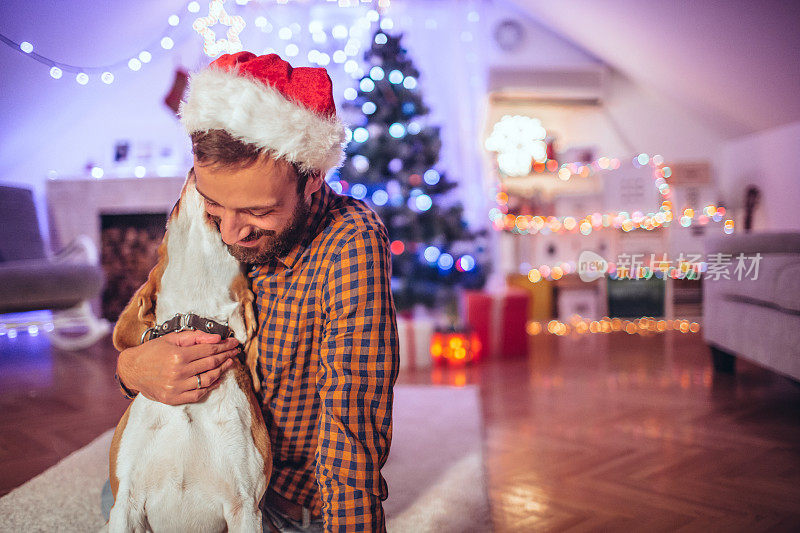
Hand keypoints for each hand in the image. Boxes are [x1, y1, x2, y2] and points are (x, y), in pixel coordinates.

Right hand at [116, 330, 239, 404]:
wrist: (132, 369)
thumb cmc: (152, 351)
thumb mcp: (172, 338)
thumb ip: (195, 337)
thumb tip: (217, 338)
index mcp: (178, 355)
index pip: (209, 350)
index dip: (224, 346)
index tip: (234, 342)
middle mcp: (178, 372)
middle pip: (211, 364)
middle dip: (227, 356)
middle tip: (235, 351)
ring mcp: (177, 387)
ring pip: (208, 380)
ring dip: (222, 371)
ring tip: (229, 363)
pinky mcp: (174, 399)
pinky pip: (198, 394)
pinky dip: (210, 387)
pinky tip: (217, 379)